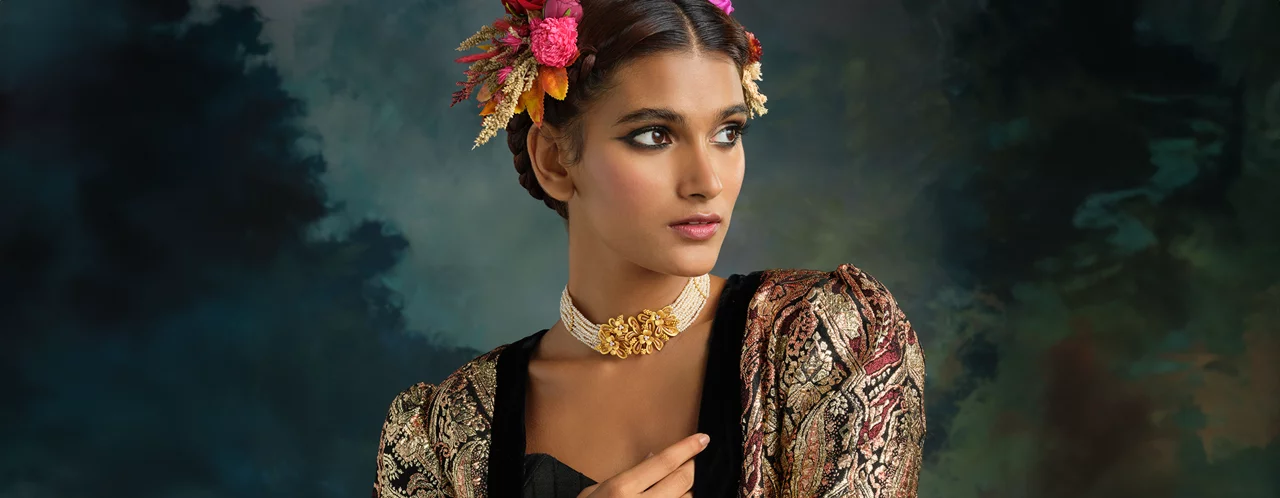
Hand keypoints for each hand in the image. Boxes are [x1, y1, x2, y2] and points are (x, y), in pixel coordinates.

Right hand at [574, 433, 709, 497]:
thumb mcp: (595, 491)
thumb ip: (626, 475)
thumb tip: (653, 457)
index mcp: (621, 488)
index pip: (664, 462)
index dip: (687, 448)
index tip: (703, 439)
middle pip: (682, 480)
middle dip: (694, 466)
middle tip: (695, 460)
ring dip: (690, 489)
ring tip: (685, 483)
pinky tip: (681, 496)